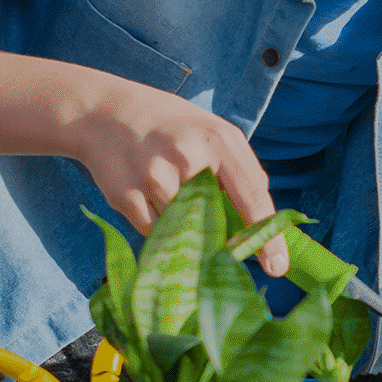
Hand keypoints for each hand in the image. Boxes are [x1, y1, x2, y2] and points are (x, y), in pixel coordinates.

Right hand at [72, 78, 287, 275]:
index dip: (268, 237)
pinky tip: (150, 197)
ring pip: (186, 231)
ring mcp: (155, 177)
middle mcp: (188, 157)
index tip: (278, 267)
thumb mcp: (214, 132)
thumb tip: (262, 222)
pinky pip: (156, 233)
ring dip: (185, 226)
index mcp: (218, 140)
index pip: (252, 198)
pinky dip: (160, 225)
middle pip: (219, 223)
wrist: (103, 113)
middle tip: (219, 237)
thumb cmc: (171, 127)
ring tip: (170, 192)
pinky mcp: (126, 196)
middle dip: (222, 238)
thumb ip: (242, 172)